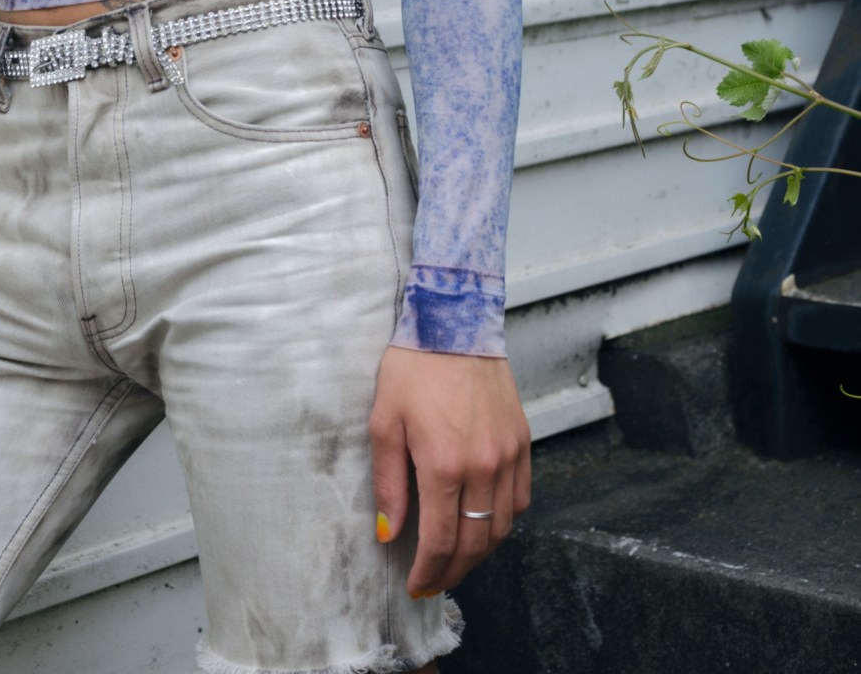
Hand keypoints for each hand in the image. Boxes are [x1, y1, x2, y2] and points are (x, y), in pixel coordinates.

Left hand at [370, 344, 530, 598]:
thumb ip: (388, 482)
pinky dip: (504, 522)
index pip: (441, 541)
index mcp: (444, 463)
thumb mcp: (384, 421)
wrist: (454, 322)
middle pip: (475, 543)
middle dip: (454, 572)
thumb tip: (390, 532)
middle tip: (435, 581)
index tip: (416, 585)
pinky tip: (484, 523)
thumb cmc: (413, 366)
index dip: (429, 572)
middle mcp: (484, 466)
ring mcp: (508, 455)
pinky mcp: (523, 441)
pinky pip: (521, 499)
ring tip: (457, 559)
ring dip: (480, 552)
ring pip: (503, 527)